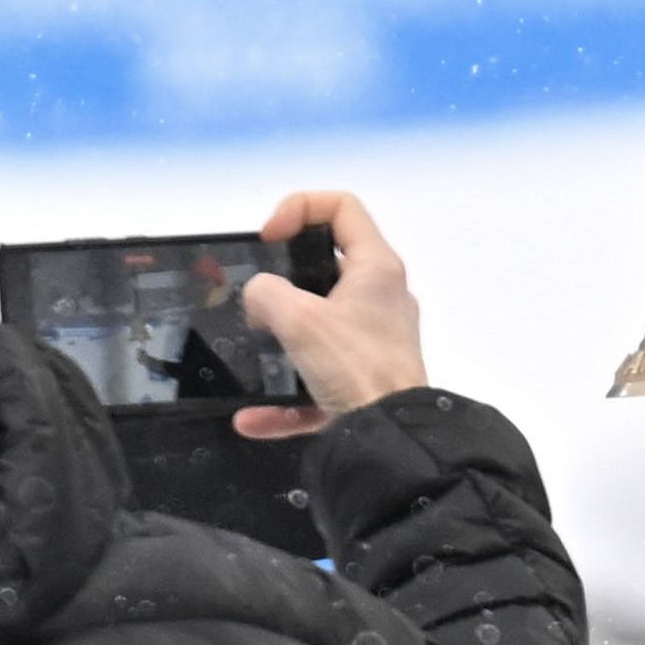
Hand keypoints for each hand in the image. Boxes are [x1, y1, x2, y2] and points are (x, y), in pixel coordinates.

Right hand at [233, 191, 427, 439]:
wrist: (391, 437)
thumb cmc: (354, 365)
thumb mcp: (298, 319)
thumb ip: (267, 293)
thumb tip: (262, 298)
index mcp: (376, 268)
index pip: (343, 207)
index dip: (300, 208)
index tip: (269, 238)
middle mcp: (382, 298)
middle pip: (328, 267)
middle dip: (285, 280)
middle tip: (257, 298)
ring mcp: (377, 340)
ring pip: (320, 327)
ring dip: (283, 340)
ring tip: (256, 348)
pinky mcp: (366, 380)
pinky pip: (318, 380)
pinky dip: (287, 397)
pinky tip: (252, 418)